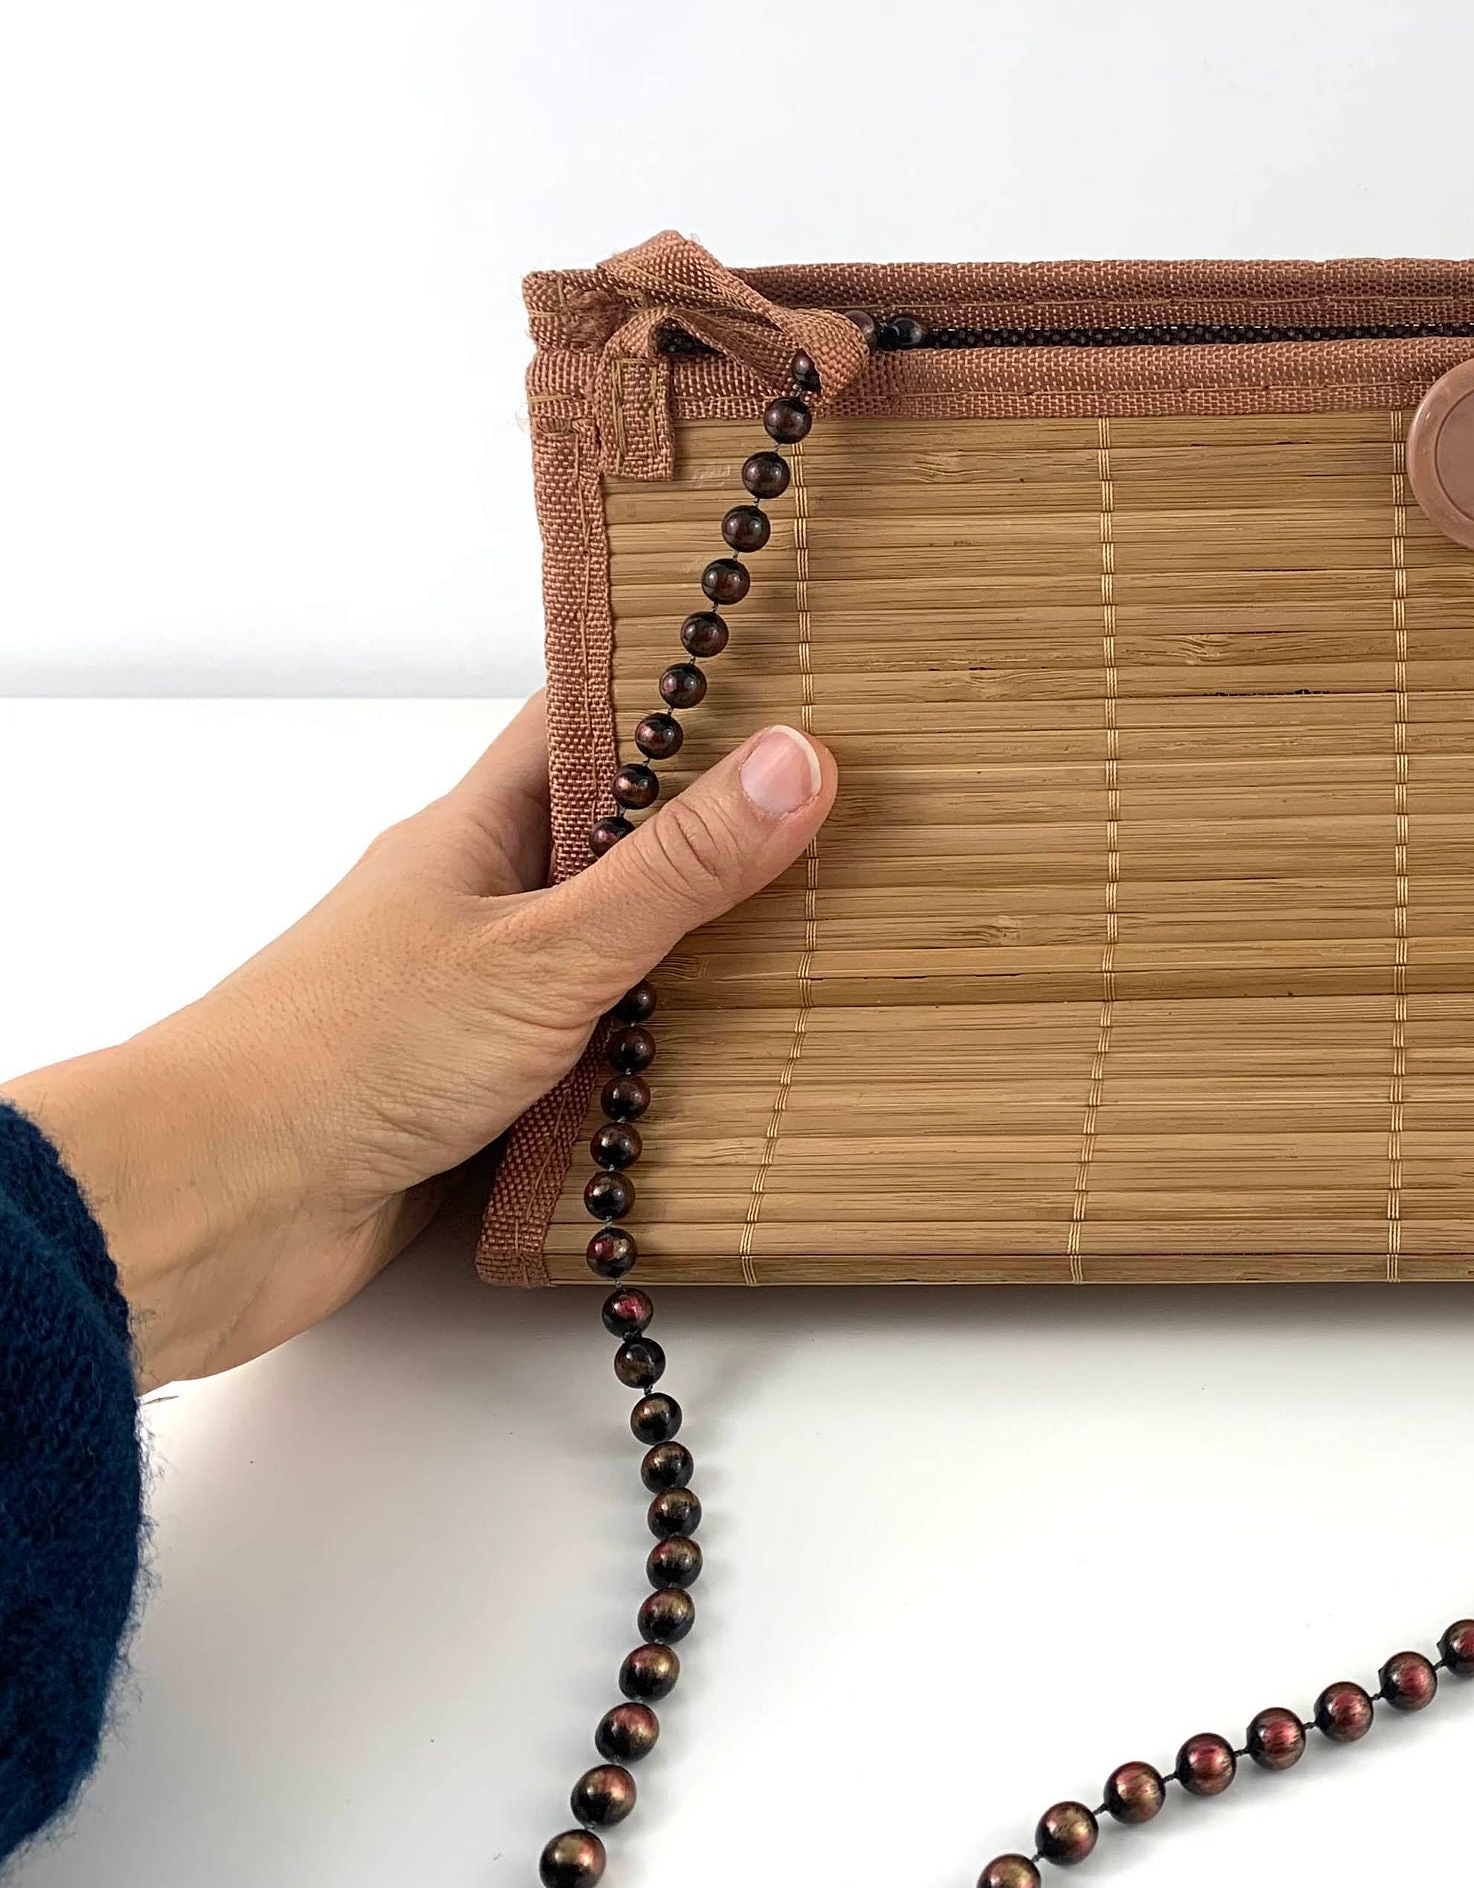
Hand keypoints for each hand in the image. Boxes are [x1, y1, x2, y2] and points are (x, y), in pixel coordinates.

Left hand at [3, 696, 838, 1387]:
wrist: (217, 1207)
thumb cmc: (345, 1055)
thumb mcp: (545, 948)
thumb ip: (676, 867)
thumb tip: (798, 760)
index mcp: (474, 835)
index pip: (586, 724)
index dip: (679, 691)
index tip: (786, 679)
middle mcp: (474, 908)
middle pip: (613, 845)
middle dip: (717, 836)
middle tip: (842, 820)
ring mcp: (473, 1005)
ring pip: (609, 961)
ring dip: (694, 964)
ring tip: (820, 943)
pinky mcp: (478, 1102)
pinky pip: (592, 1064)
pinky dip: (654, 1067)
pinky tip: (729, 1075)